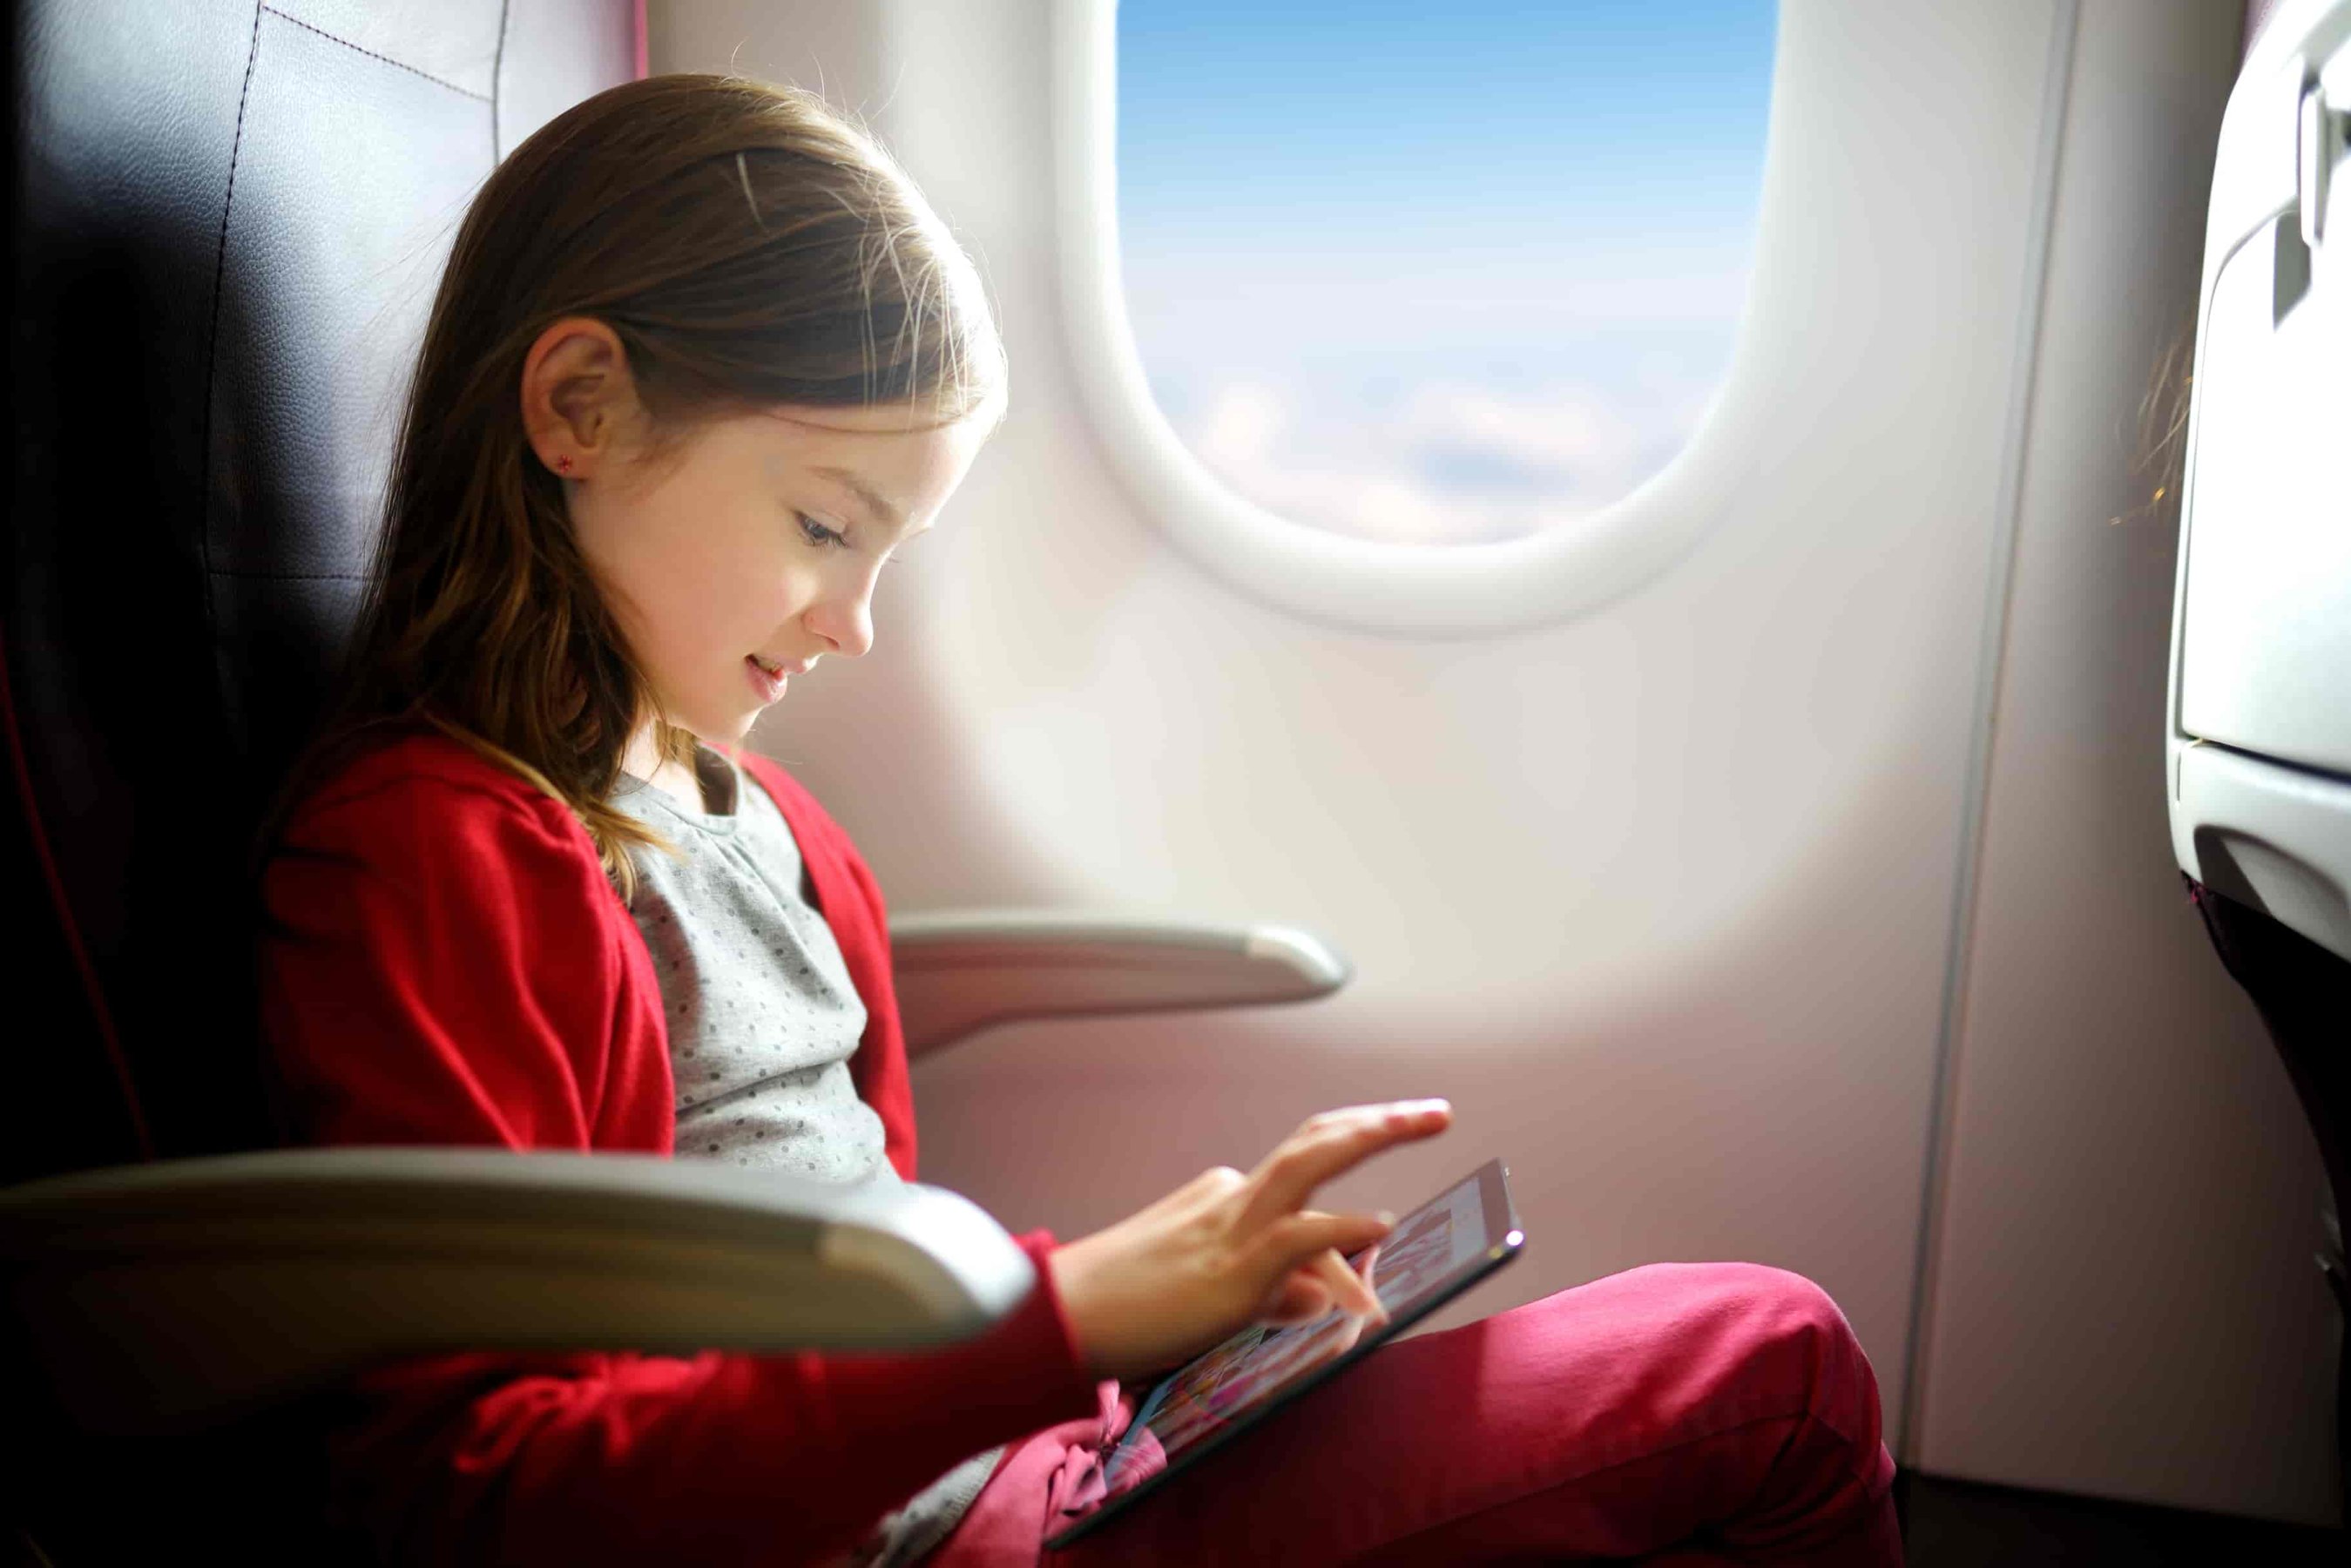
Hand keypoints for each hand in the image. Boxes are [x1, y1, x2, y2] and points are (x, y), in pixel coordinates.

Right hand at [1044, 1099, 1452, 1379]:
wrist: (1062, 1315)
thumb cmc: (1126, 1310)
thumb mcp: (1212, 1296)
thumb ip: (1274, 1291)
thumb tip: (1328, 1299)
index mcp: (1223, 1197)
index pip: (1303, 1186)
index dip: (1349, 1217)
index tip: (1381, 1232)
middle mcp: (1232, 1197)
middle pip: (1316, 1141)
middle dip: (1378, 1121)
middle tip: (1432, 1111)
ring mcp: (1233, 1227)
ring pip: (1312, 1162)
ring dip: (1375, 1134)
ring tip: (1426, 1118)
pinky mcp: (1233, 1268)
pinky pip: (1299, 1237)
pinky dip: (1345, 1228)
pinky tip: (1380, 1223)